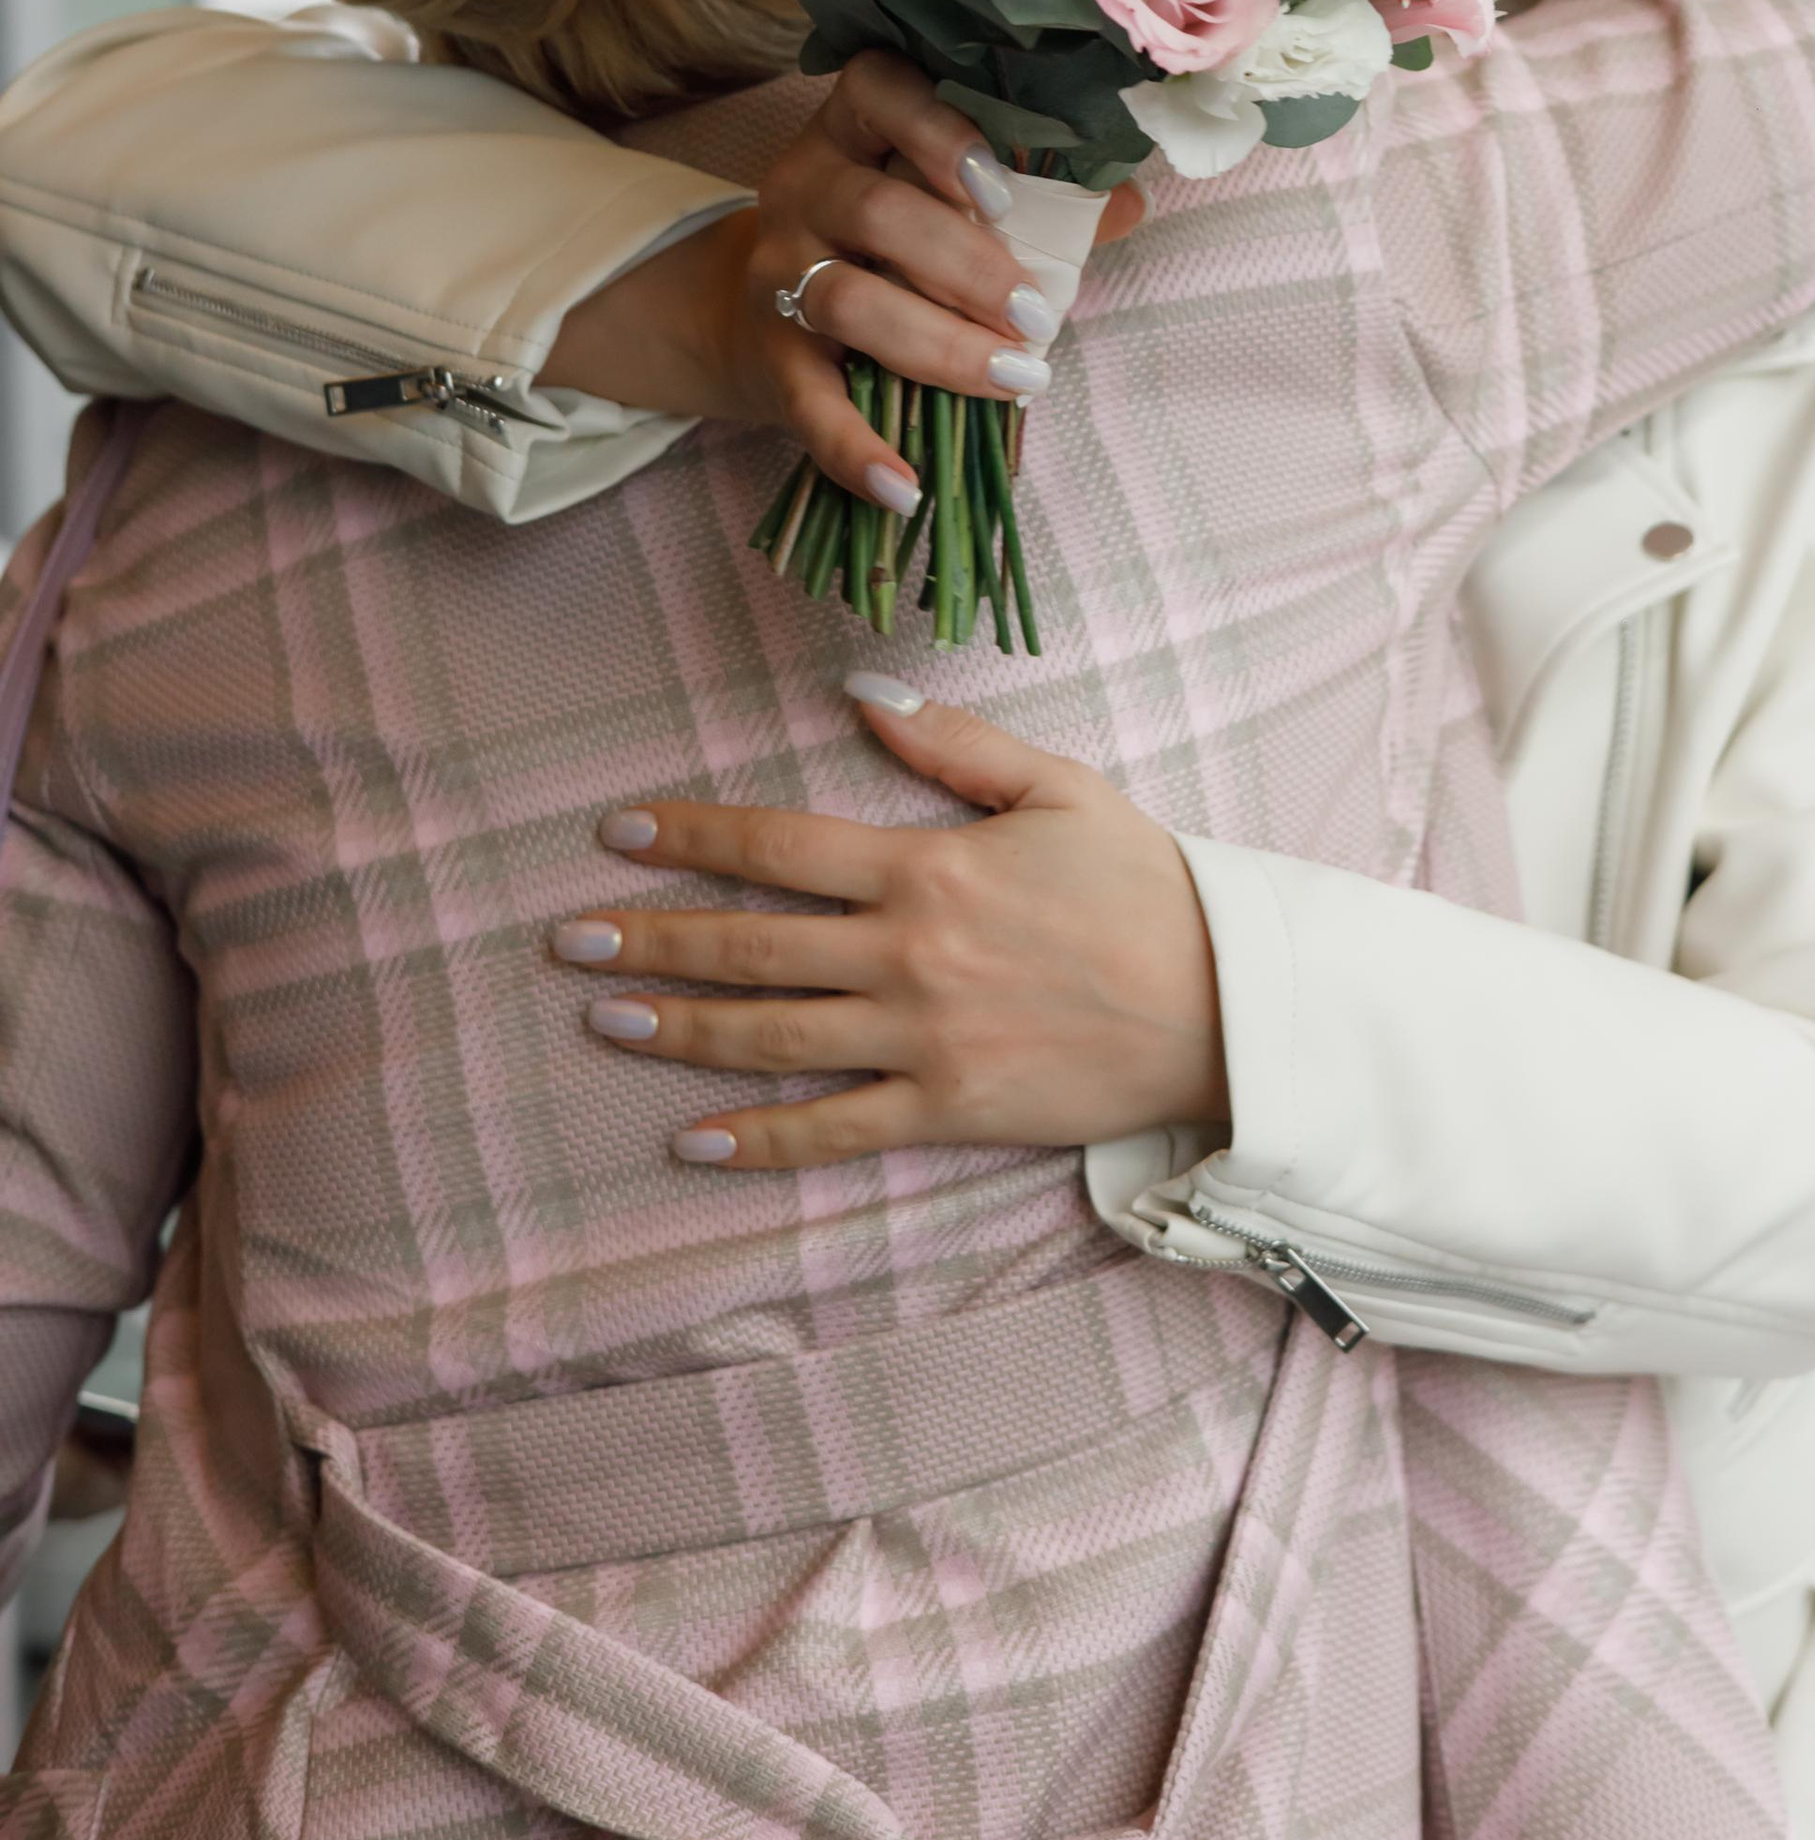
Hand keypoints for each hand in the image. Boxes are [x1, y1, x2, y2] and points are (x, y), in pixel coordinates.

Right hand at [543, 51, 1142, 507]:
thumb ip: (1036, 202)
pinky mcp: (769, 361)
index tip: (1001, 187)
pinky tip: (907, 488)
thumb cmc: (882, 249)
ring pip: (849, 302)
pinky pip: (811, 409)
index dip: (936, 131)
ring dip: (940, 345)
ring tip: (1016, 378)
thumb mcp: (940, 206)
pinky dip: (858, 453)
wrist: (746, 316)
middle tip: (1039, 315)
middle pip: (877, 212)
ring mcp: (777, 275)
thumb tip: (1130, 200)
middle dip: (969, 265)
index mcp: (852, 134)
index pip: (876, 90)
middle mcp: (803, 190)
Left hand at [551, 684, 1227, 1169]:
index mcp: (928, 866)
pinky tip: (693, 1142)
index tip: (619, 832)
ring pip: (770, 1036)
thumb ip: (956, 745)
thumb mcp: (1060, 788)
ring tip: (604, 1014)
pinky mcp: (944, 1110)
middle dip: (652, 937)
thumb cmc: (1141, 887)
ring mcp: (921, 1040)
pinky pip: (833, 1131)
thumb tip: (862, 697)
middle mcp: (908, 955)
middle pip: (749, 943)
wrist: (1220, 1004)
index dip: (691, 836)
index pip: (778, 845)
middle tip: (569, 937)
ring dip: (677, 1027)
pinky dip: (758, 1140)